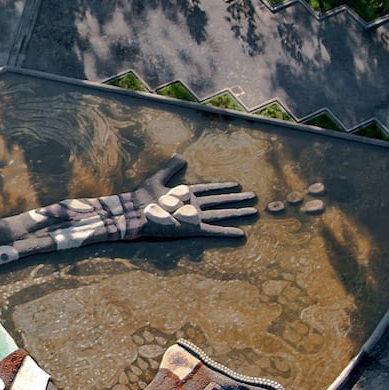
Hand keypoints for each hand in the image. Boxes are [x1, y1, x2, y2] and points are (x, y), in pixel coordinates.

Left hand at [130, 155, 256, 239]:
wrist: (135, 213)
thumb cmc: (142, 198)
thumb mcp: (157, 180)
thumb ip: (169, 169)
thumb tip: (179, 156)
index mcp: (185, 194)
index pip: (208, 190)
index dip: (222, 187)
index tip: (236, 185)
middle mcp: (192, 206)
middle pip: (220, 201)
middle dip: (236, 200)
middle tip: (253, 197)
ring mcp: (193, 217)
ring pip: (221, 214)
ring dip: (237, 213)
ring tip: (253, 211)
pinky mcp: (191, 228)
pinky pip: (213, 230)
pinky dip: (226, 232)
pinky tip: (240, 234)